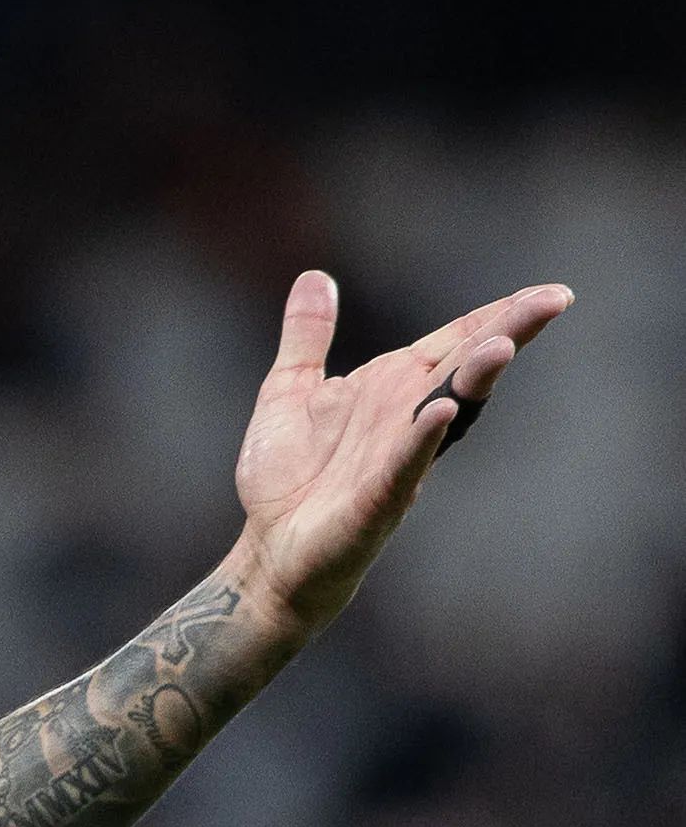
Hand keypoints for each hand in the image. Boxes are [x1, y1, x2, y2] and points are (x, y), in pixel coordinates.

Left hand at [228, 270, 570, 638]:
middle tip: (556, 298)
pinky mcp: (377, 499)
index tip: (548, 290)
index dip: (496, 313)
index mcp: (392, 386)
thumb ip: (307, 336)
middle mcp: (406, 416)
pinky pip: (405, 466)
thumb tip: (315, 276)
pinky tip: (436, 414)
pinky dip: (420, 440)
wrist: (270, 551)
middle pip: (467, 367)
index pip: (454, 341)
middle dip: (508, 331)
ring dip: (475, 379)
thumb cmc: (287, 477)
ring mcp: (398, 458)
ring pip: (447, 411)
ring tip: (502, 344)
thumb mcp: (288, 390)